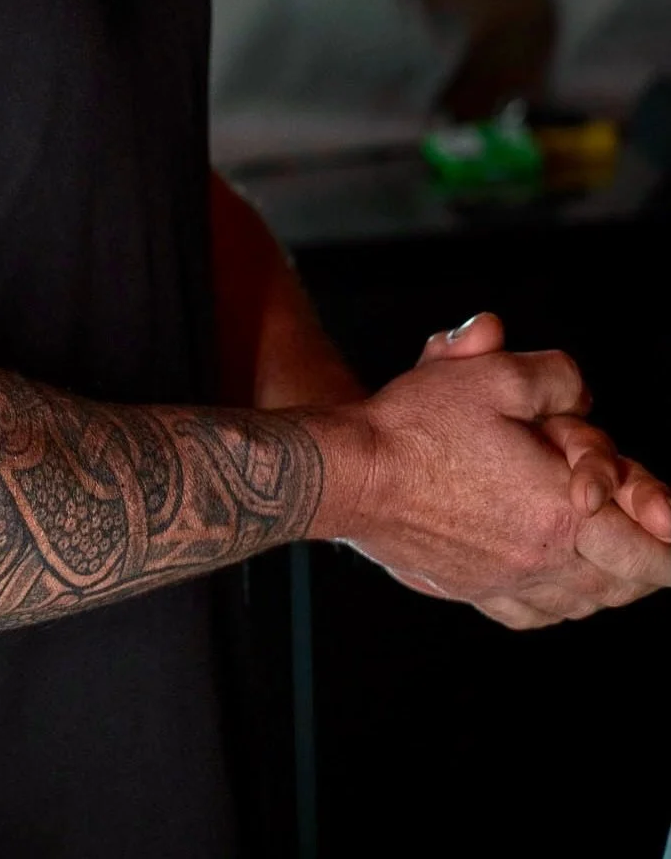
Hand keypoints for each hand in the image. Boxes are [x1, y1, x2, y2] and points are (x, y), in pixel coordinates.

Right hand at [312, 333, 670, 628]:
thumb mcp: (493, 373)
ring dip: (613, 582)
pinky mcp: (472, 591)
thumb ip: (557, 377)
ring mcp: (504, 583)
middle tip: (660, 538)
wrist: (349, 475)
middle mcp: (541, 558)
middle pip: (627, 582)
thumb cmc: (416, 424)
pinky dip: (565, 601)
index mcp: (560, 509)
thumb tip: (582, 395)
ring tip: (621, 560)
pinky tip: (561, 584)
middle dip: (652, 561)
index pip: (651, 547)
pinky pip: (538, 614)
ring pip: (586, 603)